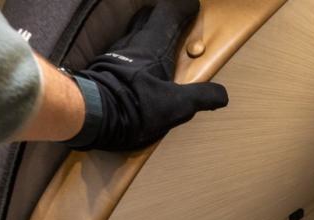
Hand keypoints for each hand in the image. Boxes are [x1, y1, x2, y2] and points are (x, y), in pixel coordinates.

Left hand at [71, 0, 228, 151]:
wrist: (91, 115)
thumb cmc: (134, 106)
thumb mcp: (176, 106)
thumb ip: (201, 97)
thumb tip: (222, 95)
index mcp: (153, 46)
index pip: (169, 15)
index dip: (182, 8)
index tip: (192, 6)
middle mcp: (133, 44)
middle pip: (147, 19)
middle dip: (161, 17)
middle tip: (173, 20)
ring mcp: (114, 54)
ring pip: (132, 35)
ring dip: (145, 35)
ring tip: (155, 45)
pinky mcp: (102, 69)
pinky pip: (120, 53)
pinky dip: (131, 55)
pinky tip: (134, 68)